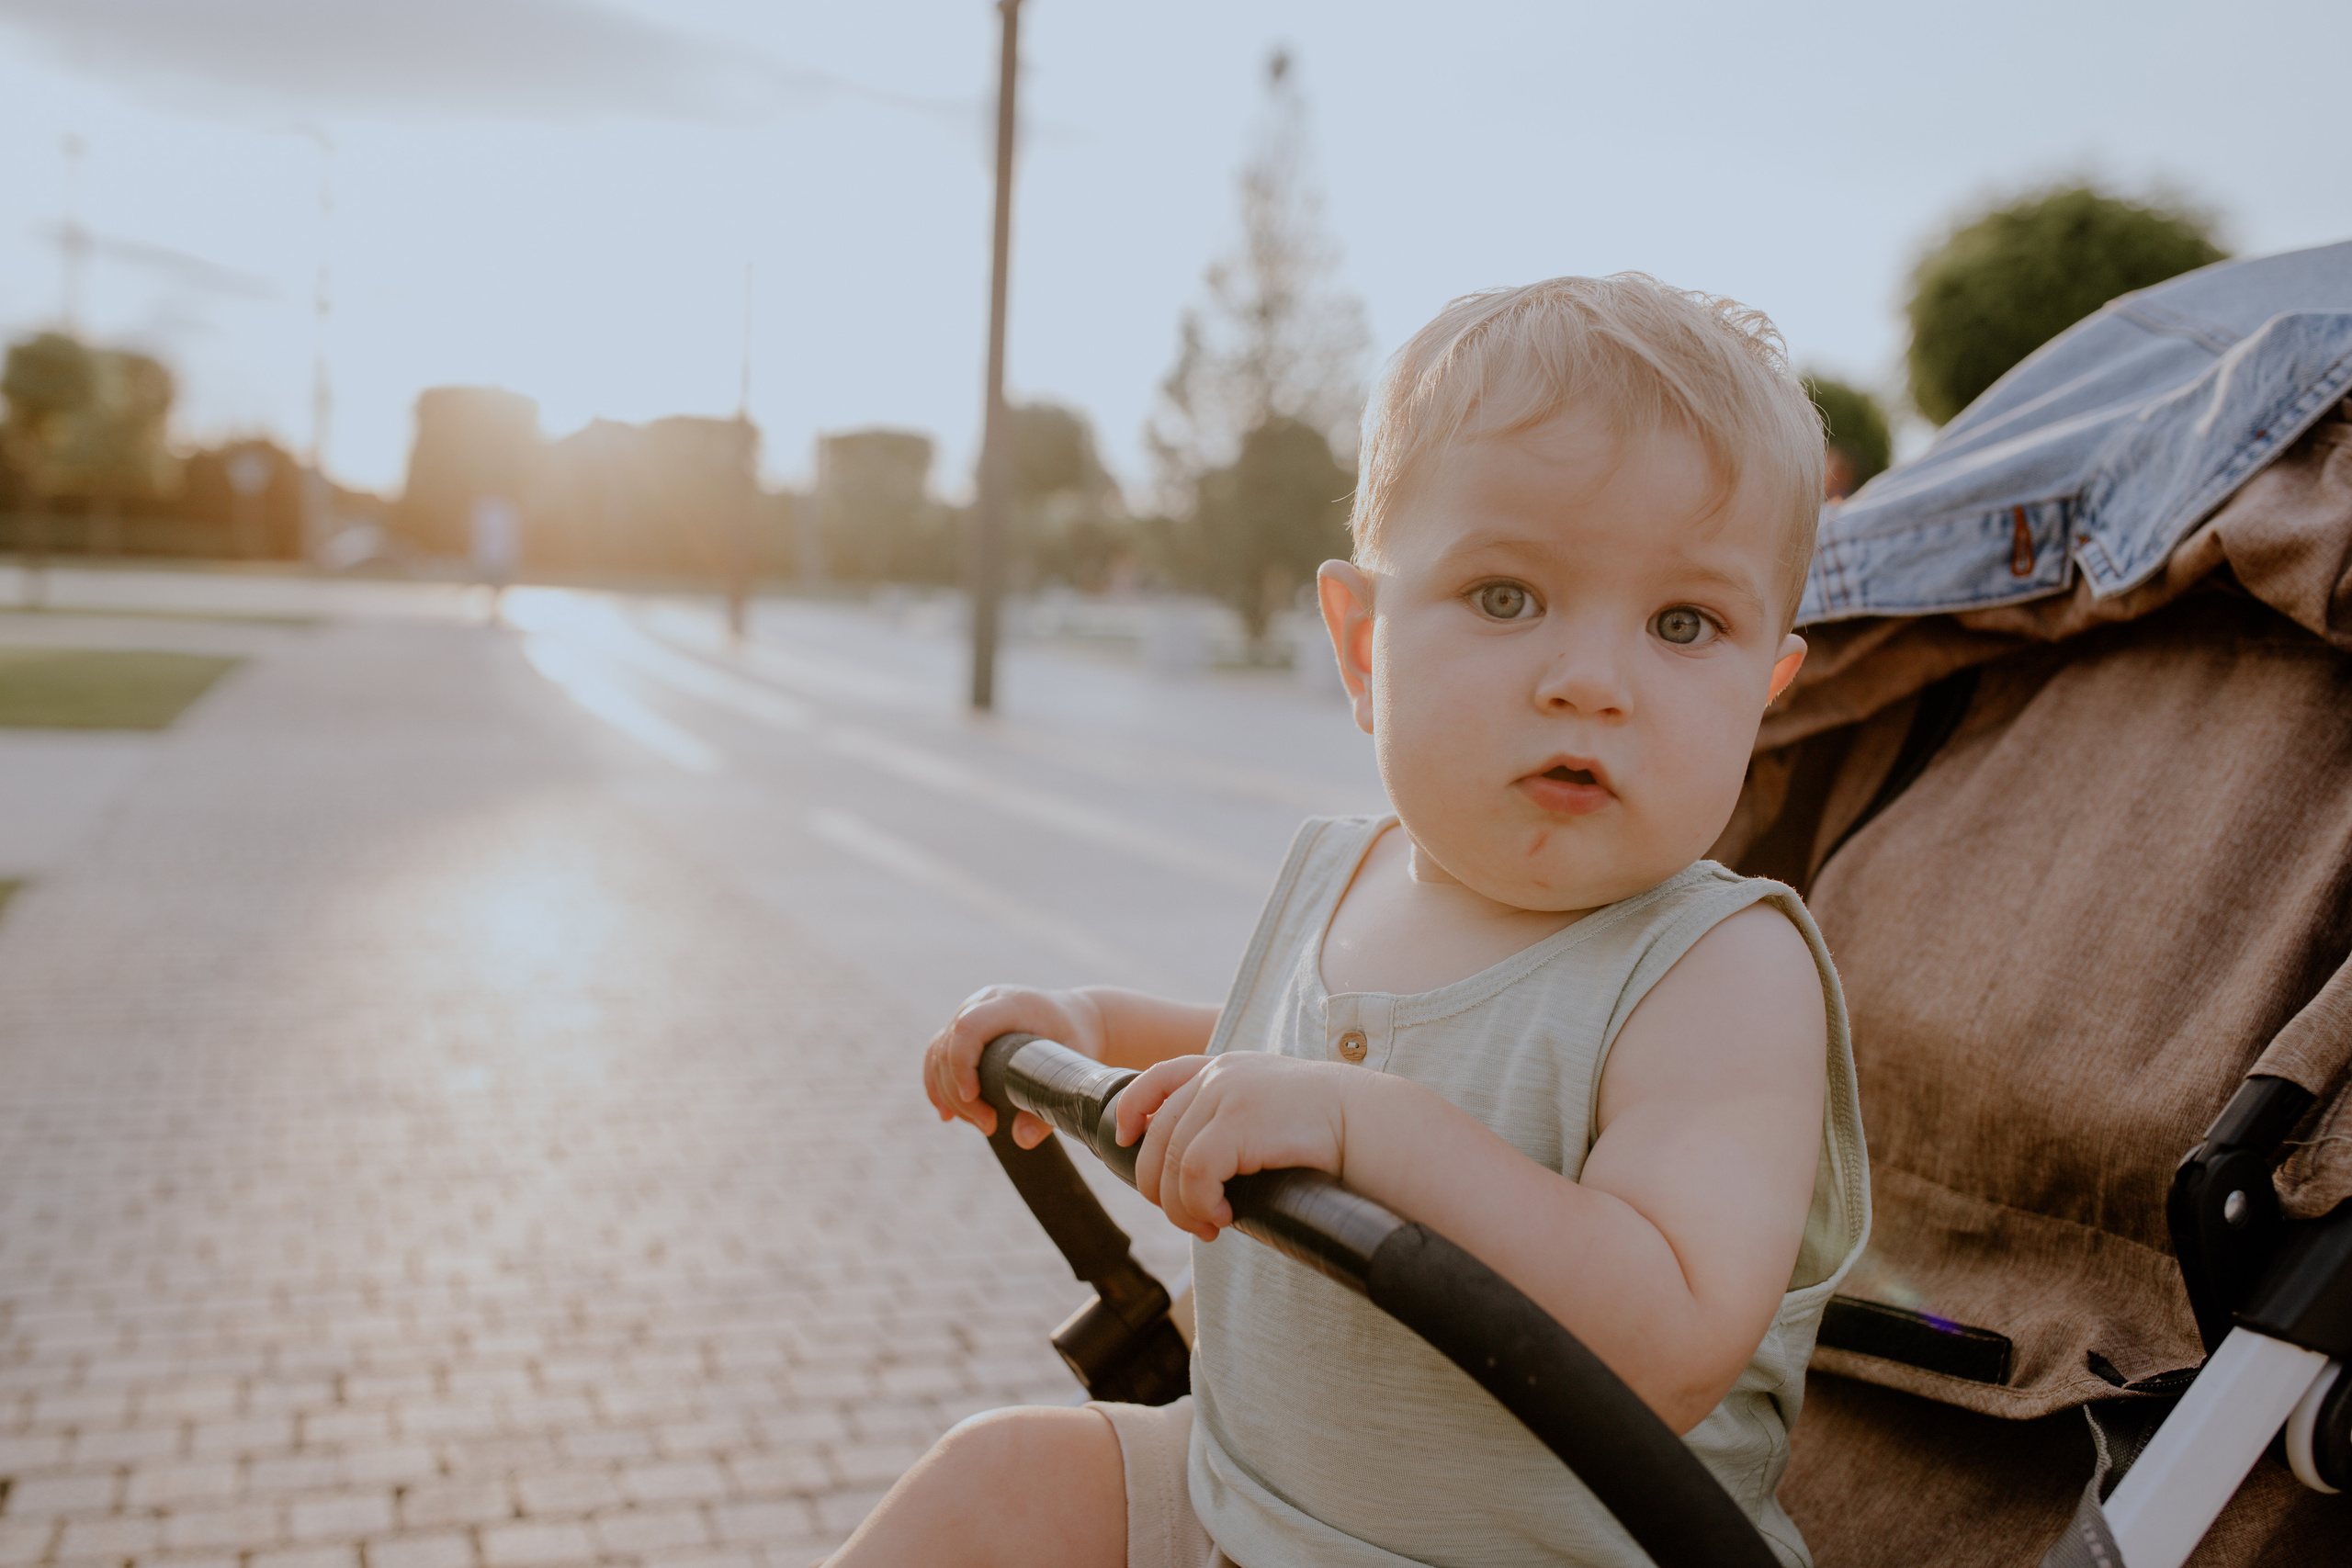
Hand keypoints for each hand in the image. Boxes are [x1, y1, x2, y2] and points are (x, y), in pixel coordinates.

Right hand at [923, 984, 1107, 1147]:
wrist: (1077, 1018)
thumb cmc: (1078, 1039)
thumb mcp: (1074, 1069)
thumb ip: (1051, 1104)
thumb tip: (1022, 1140)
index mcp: (1013, 1003)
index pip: (969, 1027)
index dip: (962, 1064)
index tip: (973, 1098)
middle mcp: (985, 1002)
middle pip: (949, 1045)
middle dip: (960, 1093)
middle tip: (989, 1125)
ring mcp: (971, 1012)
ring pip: (939, 1053)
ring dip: (950, 1095)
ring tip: (982, 1124)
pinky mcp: (965, 1028)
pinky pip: (938, 1054)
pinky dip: (938, 1085)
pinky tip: (946, 1113)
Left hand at [1115, 1053, 1353, 1240]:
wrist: (1374, 1125)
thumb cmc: (1334, 1130)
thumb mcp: (1274, 1111)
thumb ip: (1236, 1122)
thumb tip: (1205, 1177)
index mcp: (1226, 1068)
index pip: (1157, 1077)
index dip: (1131, 1107)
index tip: (1125, 1137)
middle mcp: (1218, 1075)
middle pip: (1155, 1135)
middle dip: (1160, 1186)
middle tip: (1191, 1219)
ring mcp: (1224, 1096)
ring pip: (1168, 1161)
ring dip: (1181, 1206)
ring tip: (1209, 1226)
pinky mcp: (1235, 1123)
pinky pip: (1191, 1174)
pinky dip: (1198, 1203)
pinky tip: (1223, 1217)